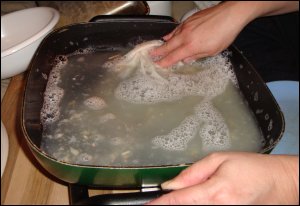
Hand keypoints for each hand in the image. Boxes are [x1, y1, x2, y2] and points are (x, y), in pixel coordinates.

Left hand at [147, 152, 298, 204]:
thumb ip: (193, 173)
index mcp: (216, 191)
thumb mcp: (220, 160)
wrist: (280, 183)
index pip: (181, 200)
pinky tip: (194, 201)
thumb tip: (171, 184)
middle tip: (159, 202)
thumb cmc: (251, 167)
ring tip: (177, 199)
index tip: (148, 205)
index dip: (161, 203)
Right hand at [150, 2, 249, 66]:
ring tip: (157, 47)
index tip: (158, 65)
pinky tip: (169, 35)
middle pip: (168, 46)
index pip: (173, 56)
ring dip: (164, 43)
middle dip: (159, 52)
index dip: (164, 62)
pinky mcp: (189, 20)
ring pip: (171, 36)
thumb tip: (186, 59)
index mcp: (191, 46)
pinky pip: (176, 29)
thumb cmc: (224, 33)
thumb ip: (197, 55)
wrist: (229, 14)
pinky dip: (171, 33)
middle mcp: (186, 36)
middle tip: (151, 55)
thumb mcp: (212, 51)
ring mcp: (186, 26)